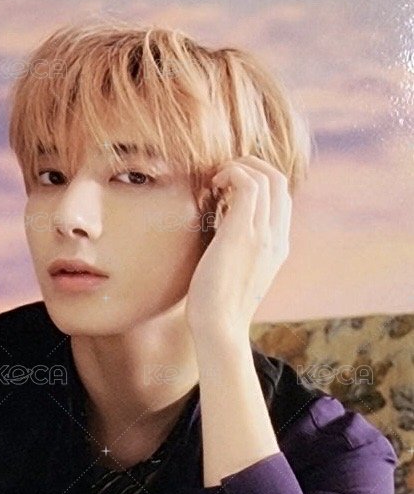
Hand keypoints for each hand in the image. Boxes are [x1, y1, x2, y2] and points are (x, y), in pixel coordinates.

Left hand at [185, 155, 291, 338]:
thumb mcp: (236, 273)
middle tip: (222, 175)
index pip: (281, 197)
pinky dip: (230, 175)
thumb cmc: (218, 307)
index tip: (229, 188)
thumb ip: (238, 250)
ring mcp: (263, 235)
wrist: (219, 328)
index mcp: (279, 247)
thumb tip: (219, 232)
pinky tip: (211, 188)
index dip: (257, 181)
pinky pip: (248, 185)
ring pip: (265, 177)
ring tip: (214, 182)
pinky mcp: (242, 234)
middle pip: (278, 180)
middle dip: (251, 166)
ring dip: (237, 168)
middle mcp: (276, 237)